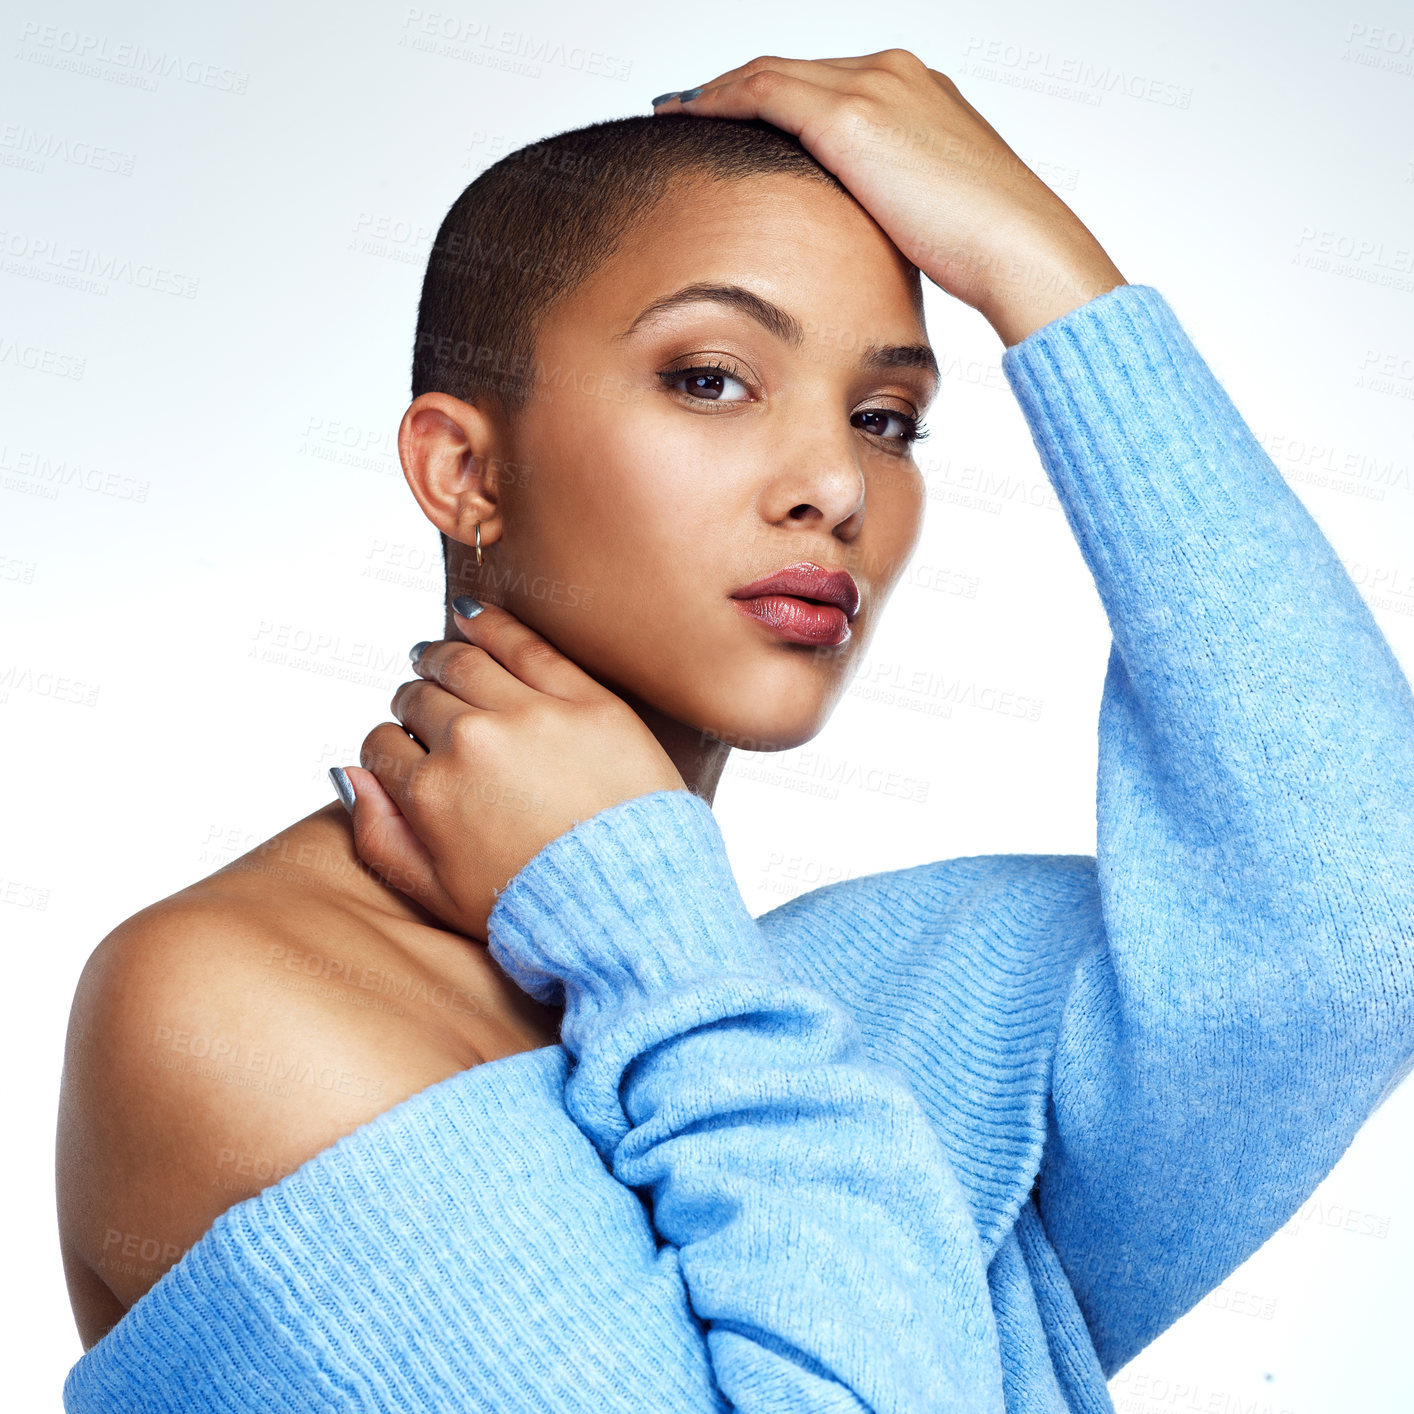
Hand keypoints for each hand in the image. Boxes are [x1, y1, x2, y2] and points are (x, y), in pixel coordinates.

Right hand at [341, 601, 685, 940]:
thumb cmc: (538, 911)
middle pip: (419, 698)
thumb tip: (347, 773)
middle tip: (424, 708)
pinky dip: (491, 624)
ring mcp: (530, 715)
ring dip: (440, 657)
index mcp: (430, 793)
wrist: (632, 905)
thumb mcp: (437, 896)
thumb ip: (379, 835)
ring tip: (435, 656)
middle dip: (415, 704)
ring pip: (462, 661)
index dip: (391, 750)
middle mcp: (472, 743)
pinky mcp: (585, 700)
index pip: (381, 745)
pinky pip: (526, 644)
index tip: (410, 754)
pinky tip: (472, 615)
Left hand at [654, 49, 1126, 345]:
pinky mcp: (853, 118)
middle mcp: (894, 73)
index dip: (774, 99)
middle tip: (689, 110)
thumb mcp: (931, 212)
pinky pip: (764, 93)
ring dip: (719, 91)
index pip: (827, 83)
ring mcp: (874, 86)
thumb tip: (852, 231)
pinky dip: (723, 101)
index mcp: (918, 91)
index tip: (735, 120)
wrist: (1020, 249)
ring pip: (773, 73)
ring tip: (677, 113)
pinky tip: (691, 120)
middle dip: (738, 88)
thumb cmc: (987, 250)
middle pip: (795, 70)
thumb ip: (889, 201)